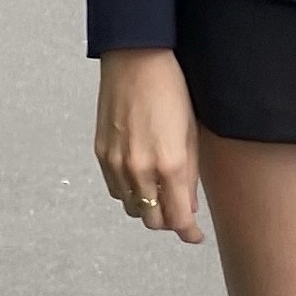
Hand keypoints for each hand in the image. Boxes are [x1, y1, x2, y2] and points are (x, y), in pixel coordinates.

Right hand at [94, 48, 205, 241]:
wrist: (136, 60)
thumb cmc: (172, 91)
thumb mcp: (192, 134)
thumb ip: (189, 176)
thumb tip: (188, 207)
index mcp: (170, 166)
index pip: (177, 220)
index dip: (188, 232)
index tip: (195, 235)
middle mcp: (140, 170)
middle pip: (152, 220)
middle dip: (168, 220)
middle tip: (179, 211)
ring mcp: (116, 164)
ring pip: (131, 208)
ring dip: (147, 207)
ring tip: (160, 193)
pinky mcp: (101, 154)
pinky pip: (114, 189)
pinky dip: (128, 192)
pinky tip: (140, 179)